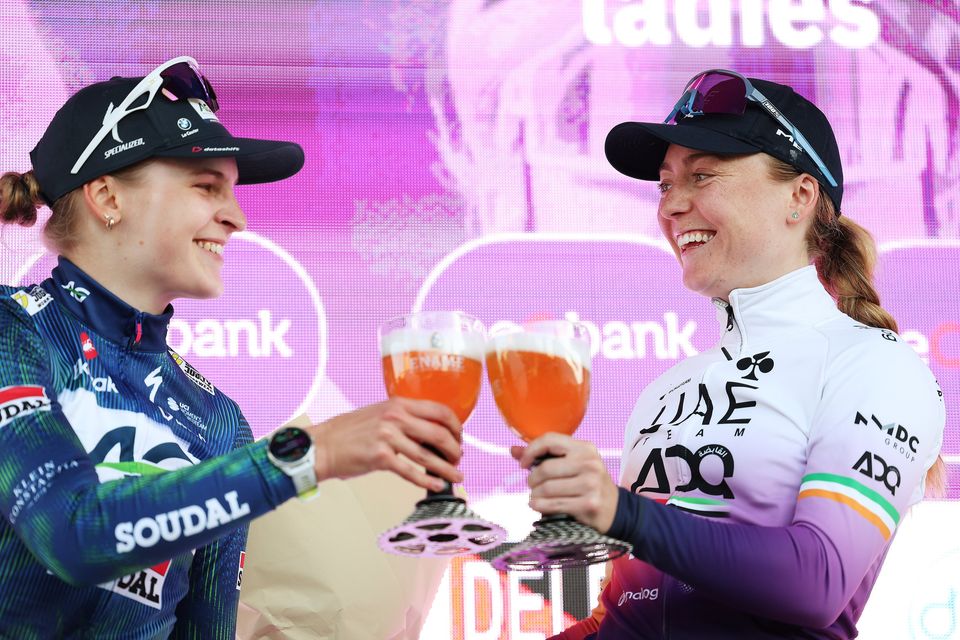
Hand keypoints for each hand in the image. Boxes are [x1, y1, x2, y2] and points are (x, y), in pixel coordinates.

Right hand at [306, 397, 463, 491]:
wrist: (323, 445)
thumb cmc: (350, 432)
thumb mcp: (380, 414)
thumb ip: (405, 419)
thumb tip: (432, 433)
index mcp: (398, 404)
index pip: (440, 411)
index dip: (456, 426)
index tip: (459, 437)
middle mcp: (395, 417)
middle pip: (439, 434)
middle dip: (454, 449)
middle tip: (458, 459)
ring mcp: (388, 437)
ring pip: (428, 455)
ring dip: (446, 468)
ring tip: (456, 476)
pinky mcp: (381, 457)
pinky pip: (411, 471)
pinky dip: (427, 480)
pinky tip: (436, 485)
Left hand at [511, 433, 618, 533]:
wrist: (614, 508)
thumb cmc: (587, 482)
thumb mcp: (571, 463)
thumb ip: (543, 456)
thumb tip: (513, 451)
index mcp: (585, 448)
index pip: (549, 440)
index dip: (530, 451)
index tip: (523, 463)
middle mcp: (589, 463)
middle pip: (545, 468)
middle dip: (532, 479)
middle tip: (532, 484)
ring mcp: (591, 484)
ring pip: (547, 488)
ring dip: (535, 494)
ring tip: (535, 496)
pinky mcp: (589, 504)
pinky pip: (553, 505)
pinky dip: (539, 506)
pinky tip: (537, 505)